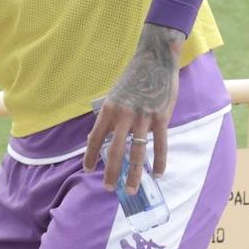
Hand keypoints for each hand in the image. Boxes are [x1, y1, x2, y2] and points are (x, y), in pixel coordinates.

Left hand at [83, 24, 184, 193]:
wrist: (154, 60)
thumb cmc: (134, 78)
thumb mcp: (115, 94)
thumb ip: (111, 115)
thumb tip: (105, 135)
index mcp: (109, 109)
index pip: (95, 138)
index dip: (90, 156)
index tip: (87, 170)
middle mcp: (124, 115)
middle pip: (114, 150)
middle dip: (111, 172)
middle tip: (108, 188)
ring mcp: (143, 117)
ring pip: (137, 152)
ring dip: (133, 174)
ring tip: (130, 189)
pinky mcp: (161, 118)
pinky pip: (160, 144)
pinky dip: (159, 161)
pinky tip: (157, 174)